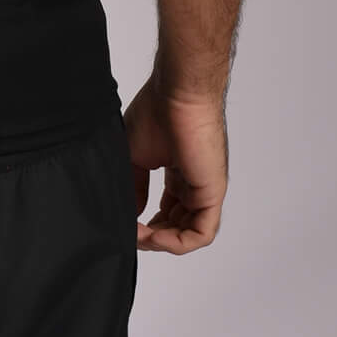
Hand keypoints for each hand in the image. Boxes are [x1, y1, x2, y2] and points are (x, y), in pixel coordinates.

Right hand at [124, 72, 227, 254]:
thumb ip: (134, 187)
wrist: (176, 94)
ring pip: (188, 234)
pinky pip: (200, 234)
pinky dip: (176, 243)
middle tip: (130, 232)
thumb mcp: (135, 155)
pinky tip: (154, 236)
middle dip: (152, 236)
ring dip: (161, 242)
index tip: (124, 221)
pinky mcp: (212, 193)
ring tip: (139, 234)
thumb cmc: (156, 111)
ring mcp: (205, 190)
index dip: (146, 224)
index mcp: (178, 173)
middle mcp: (194, 184)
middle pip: (176, 226)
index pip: (167, 211)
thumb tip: (131, 214)